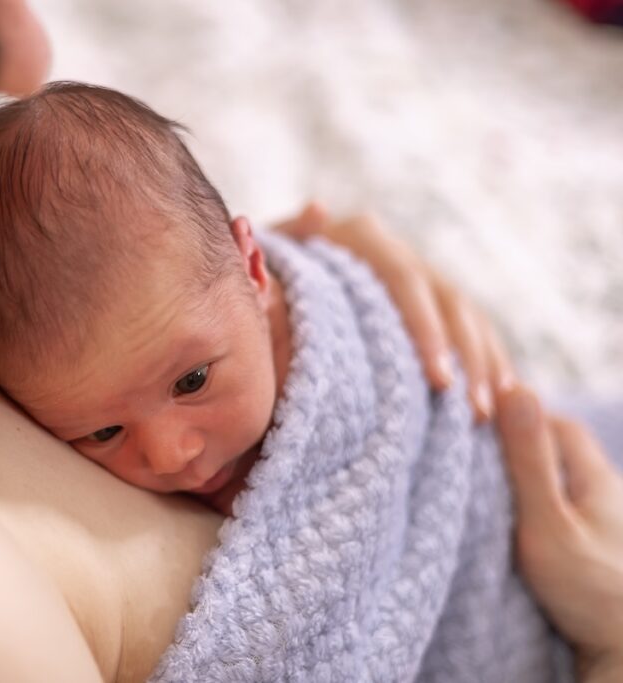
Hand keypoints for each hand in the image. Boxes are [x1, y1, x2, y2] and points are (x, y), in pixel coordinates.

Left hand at [274, 203, 513, 420]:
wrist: (269, 282)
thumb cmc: (260, 278)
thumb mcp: (267, 258)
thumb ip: (288, 239)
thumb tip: (319, 209)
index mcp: (361, 237)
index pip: (404, 280)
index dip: (426, 330)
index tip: (438, 379)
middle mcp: (398, 253)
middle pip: (446, 301)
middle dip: (464, 357)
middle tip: (472, 409)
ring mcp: (420, 278)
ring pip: (468, 319)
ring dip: (483, 365)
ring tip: (487, 416)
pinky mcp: (433, 308)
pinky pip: (474, 334)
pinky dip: (488, 364)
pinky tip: (498, 403)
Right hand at [497, 385, 622, 678]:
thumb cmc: (588, 587)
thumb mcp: (547, 520)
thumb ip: (528, 459)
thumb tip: (515, 390)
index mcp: (595, 475)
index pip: (557, 423)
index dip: (517, 414)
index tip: (478, 420)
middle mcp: (606, 491)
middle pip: (560, 449)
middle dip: (521, 443)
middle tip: (478, 450)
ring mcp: (604, 521)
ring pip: (562, 481)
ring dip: (529, 476)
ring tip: (492, 485)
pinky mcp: (596, 547)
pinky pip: (563, 508)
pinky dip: (538, 504)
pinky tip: (519, 520)